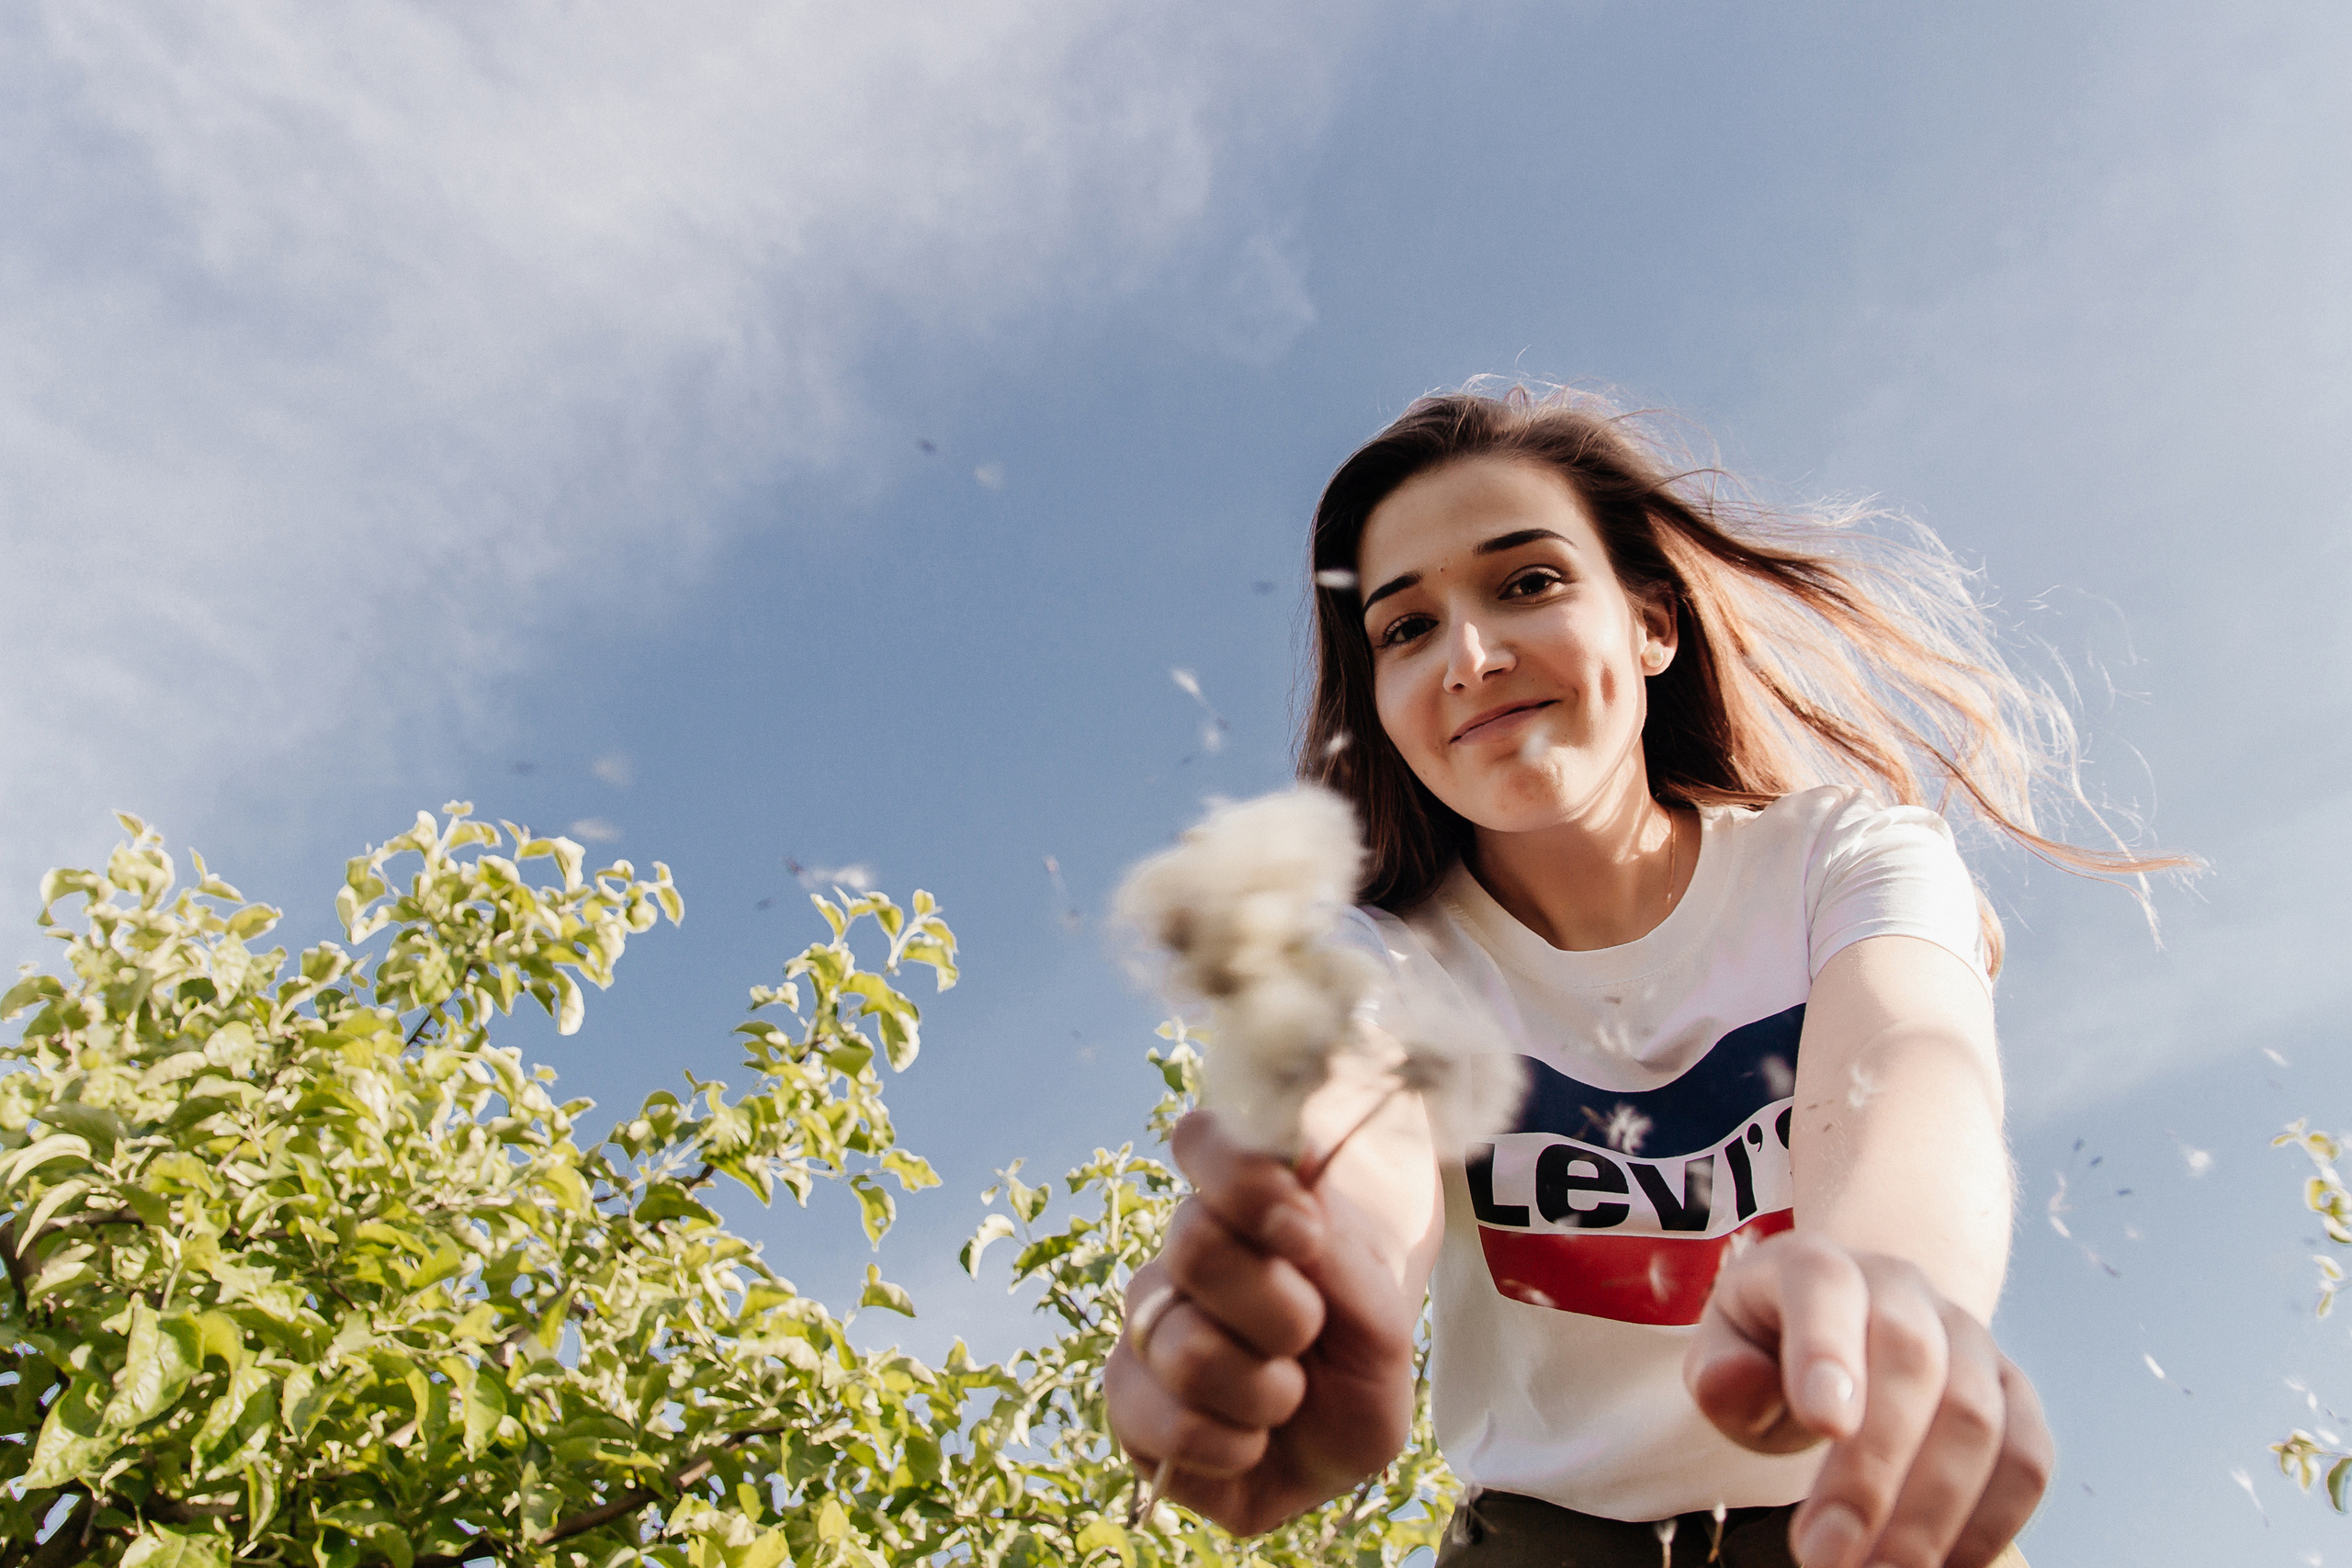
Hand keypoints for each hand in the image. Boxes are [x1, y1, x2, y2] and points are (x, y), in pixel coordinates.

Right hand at [1103, 1109, 1425, 1534]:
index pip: (1202, 1138)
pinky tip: (1252, 1439)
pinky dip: (1233, 1445)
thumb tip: (1295, 1228)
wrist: (1344, 1428)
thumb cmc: (1359, 1350)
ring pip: (1186, 1350)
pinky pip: (1167, 1427)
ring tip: (1287, 1394)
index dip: (1248, 1181)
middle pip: (1196, 1245)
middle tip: (1312, 1331)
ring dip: (1266, 1389)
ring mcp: (1146, 1330)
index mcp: (1235, 1203)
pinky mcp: (1130, 1410)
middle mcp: (1178, 1257)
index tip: (1309, 1231)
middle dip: (1282, 1309)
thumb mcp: (1380, 1312)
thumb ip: (1343, 1265)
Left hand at [1685, 1232, 2051, 1567]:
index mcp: (1816, 1266)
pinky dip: (1991, 1524)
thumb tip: (1734, 1383)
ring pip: (1977, 1418)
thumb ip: (1721, 1370)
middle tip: (1827, 1555)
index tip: (1825, 1425)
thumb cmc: (1772, 1351)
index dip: (1828, 1351)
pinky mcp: (2013, 1393)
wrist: (1851, 1332)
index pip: (1825, 1287)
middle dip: (1873, 1471)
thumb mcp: (1726, 1351)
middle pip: (1911, 1362)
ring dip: (1930, 1513)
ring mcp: (1969, 1337)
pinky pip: (2026, 1456)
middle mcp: (1902, 1289)